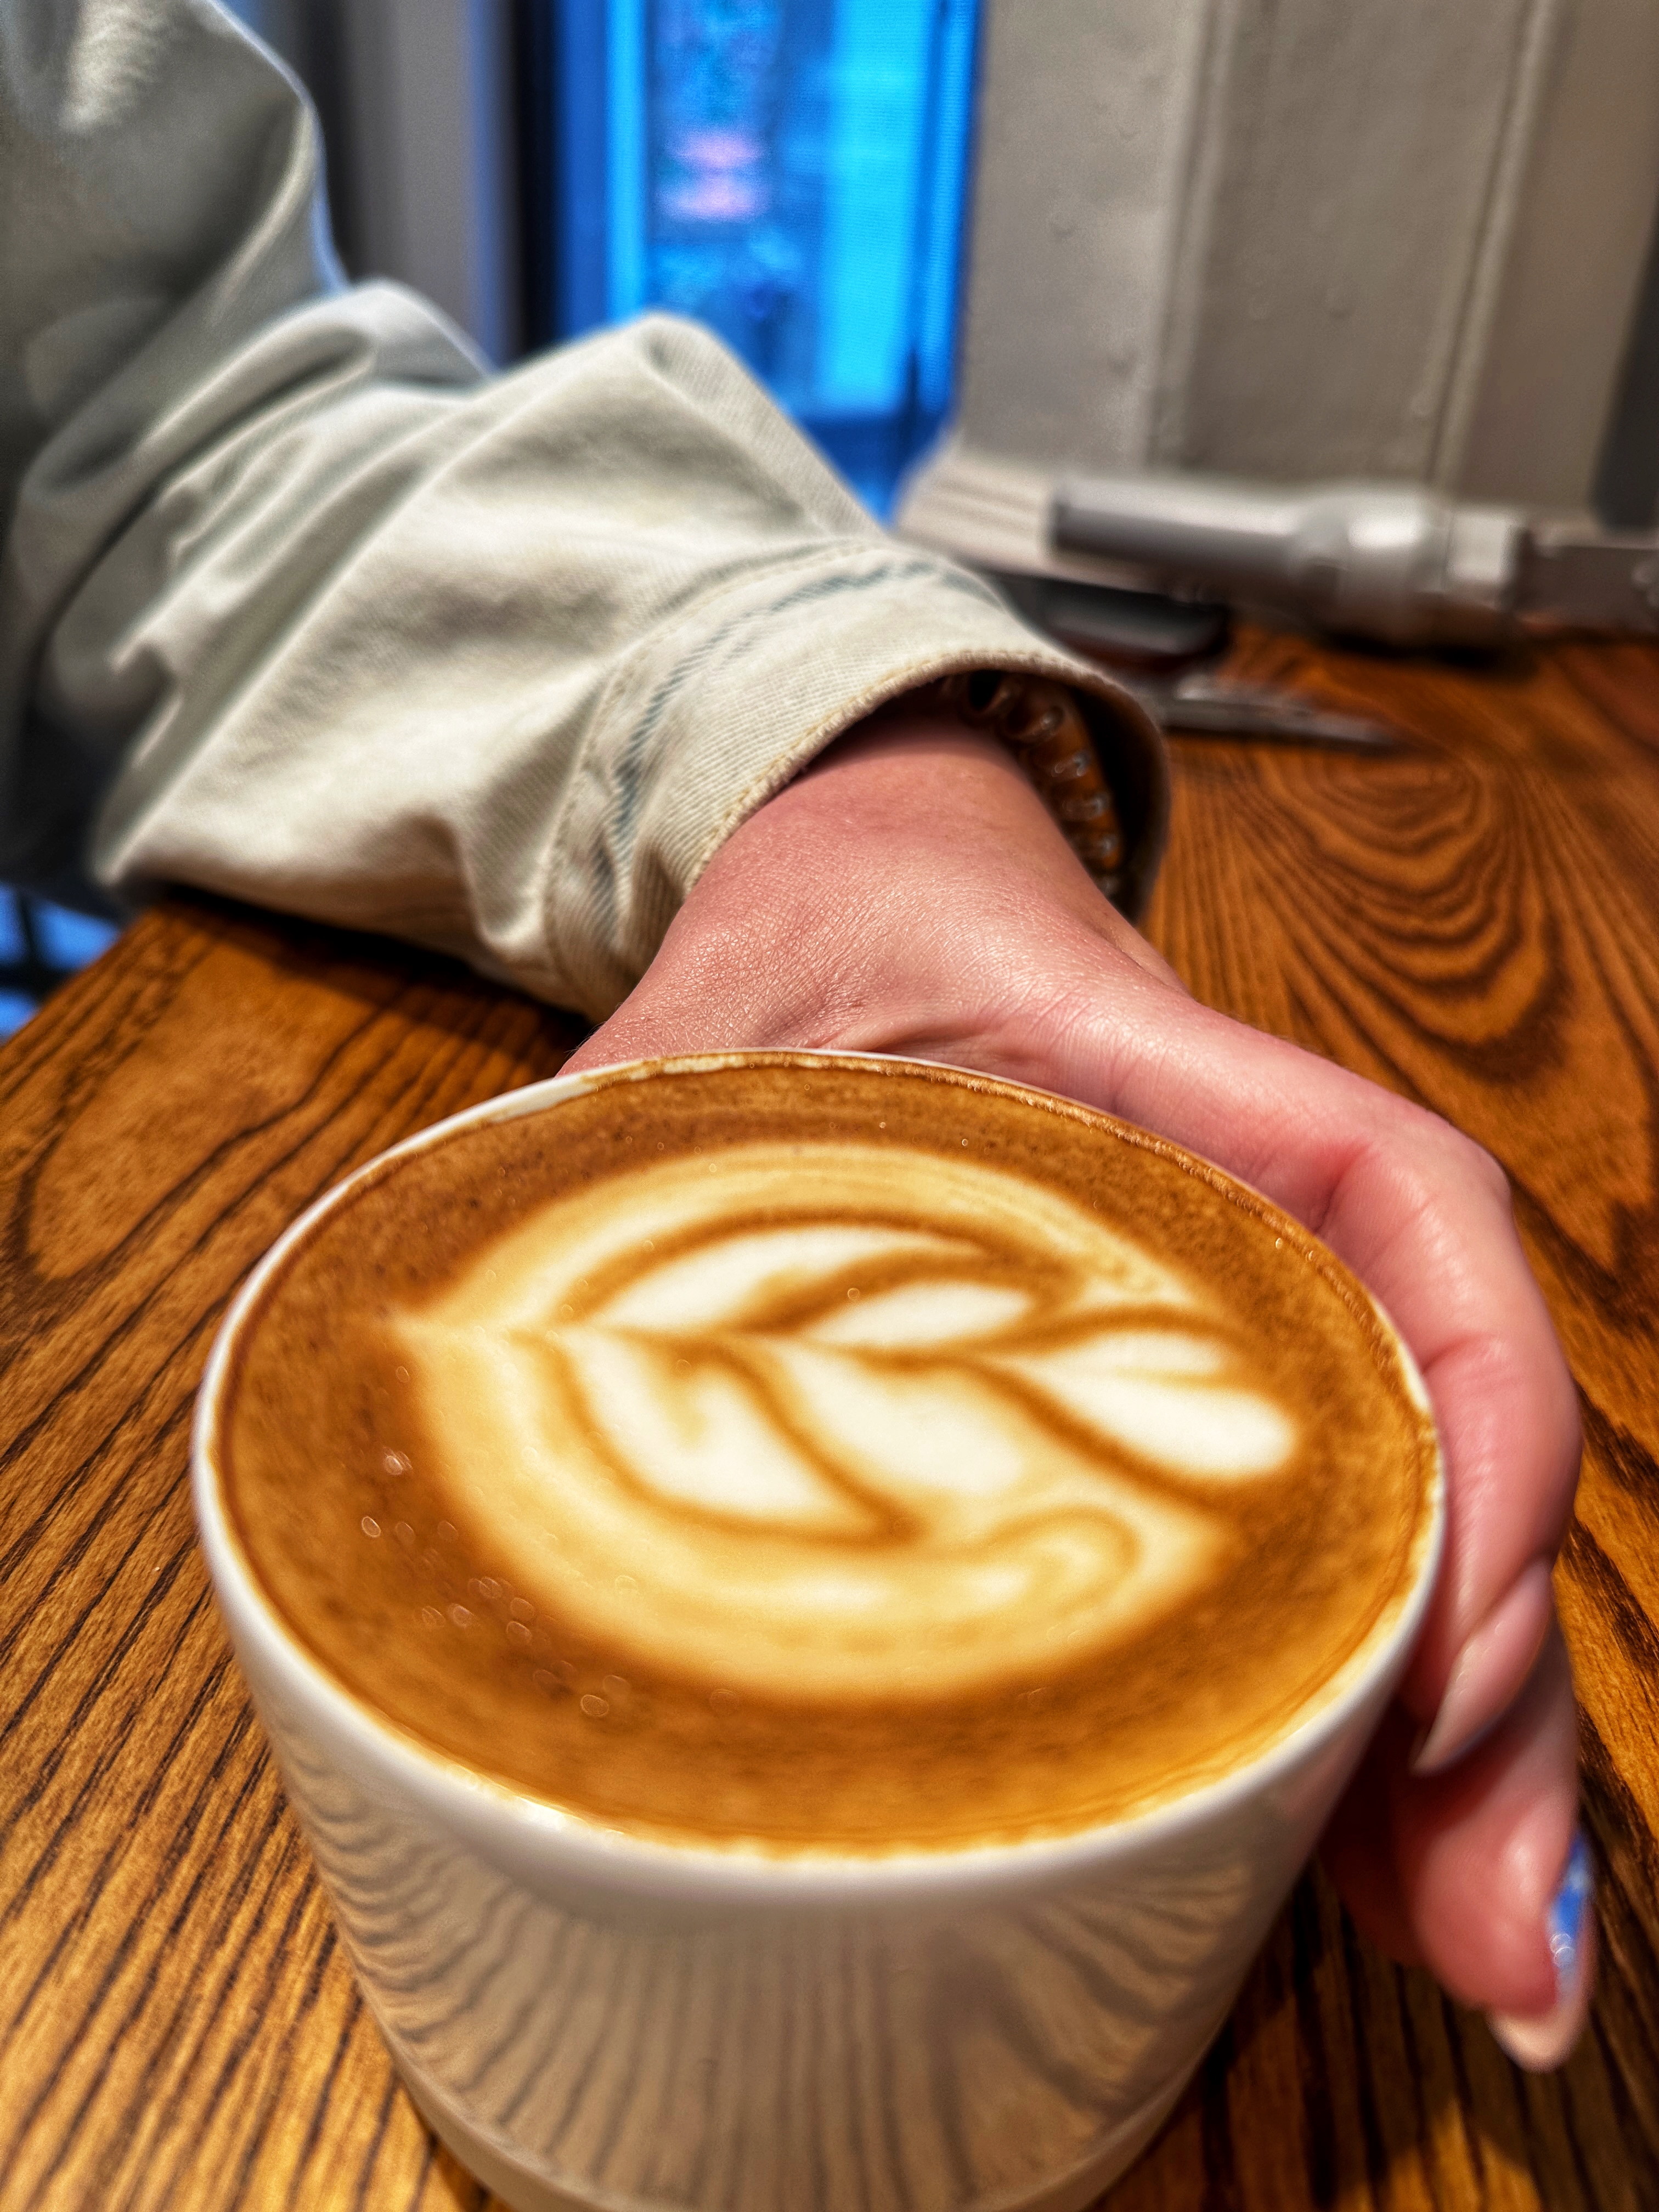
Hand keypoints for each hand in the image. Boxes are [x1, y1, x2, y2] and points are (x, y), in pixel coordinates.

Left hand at [566, 704, 1586, 2061]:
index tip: (1445, 1647)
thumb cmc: (818, 924)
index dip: (1469, 1428)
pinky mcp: (1176, 1396)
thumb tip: (432, 1356)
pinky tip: (1330, 1856)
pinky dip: (1326, 1699)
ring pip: (1389, 1517)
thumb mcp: (702, 1026)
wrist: (867, 873)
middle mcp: (1248, 1208)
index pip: (1402, 1214)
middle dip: (1480, 1693)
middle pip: (1435, 1436)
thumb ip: (593, 1153)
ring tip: (1448, 1944)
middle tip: (1487, 1935)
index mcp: (1167, 1078)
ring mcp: (1232, 1313)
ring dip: (1428, 1743)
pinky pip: (1291, 1543)